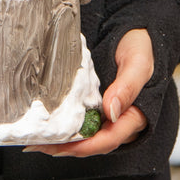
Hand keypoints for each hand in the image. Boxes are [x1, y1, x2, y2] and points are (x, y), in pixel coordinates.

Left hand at [24, 28, 152, 157]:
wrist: (137, 33)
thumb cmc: (141, 47)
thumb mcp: (137, 63)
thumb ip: (127, 87)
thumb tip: (111, 111)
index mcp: (134, 116)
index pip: (108, 139)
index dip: (83, 146)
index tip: (60, 146)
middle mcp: (120, 120)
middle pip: (93, 142)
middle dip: (66, 147)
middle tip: (39, 144)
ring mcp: (108, 113)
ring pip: (86, 134)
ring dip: (63, 139)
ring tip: (38, 139)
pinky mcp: (98, 103)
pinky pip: (83, 119)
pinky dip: (67, 124)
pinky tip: (50, 122)